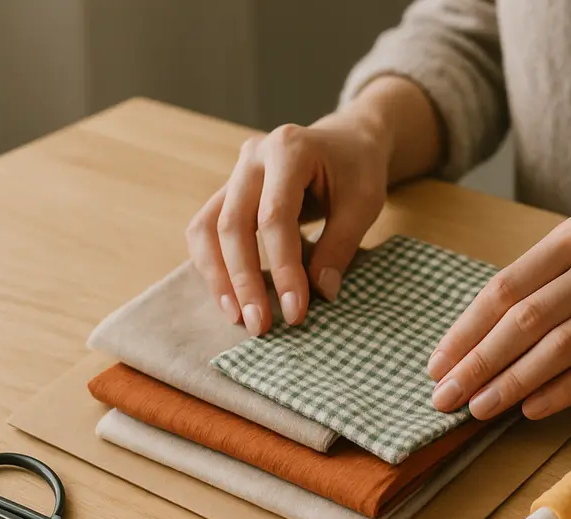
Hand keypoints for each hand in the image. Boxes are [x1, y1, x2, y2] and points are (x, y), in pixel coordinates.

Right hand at [185, 114, 389, 334]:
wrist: (346, 140)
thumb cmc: (357, 169)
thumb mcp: (364, 202)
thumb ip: (341, 244)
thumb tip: (321, 293)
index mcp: (288, 149)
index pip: (275, 217)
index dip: (283, 268)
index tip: (296, 311)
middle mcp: (252, 157)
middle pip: (232, 224)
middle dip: (244, 280)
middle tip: (260, 325)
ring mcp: (235, 173)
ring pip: (207, 227)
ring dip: (217, 276)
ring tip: (237, 316)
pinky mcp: (228, 191)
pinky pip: (206, 229)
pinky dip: (213, 264)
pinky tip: (230, 296)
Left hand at [426, 207, 570, 419]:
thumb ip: (544, 279)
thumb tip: (483, 334)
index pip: (504, 288)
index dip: (466, 331)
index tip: (437, 365)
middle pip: (525, 319)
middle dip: (477, 363)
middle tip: (444, 398)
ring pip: (561, 345)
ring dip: (514, 382)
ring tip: (479, 409)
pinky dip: (565, 388)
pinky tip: (533, 408)